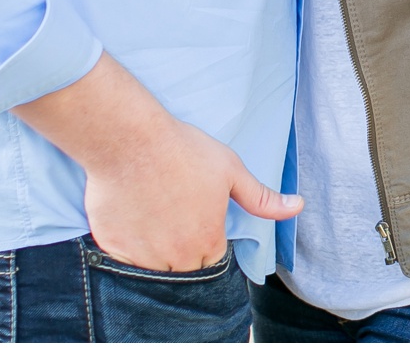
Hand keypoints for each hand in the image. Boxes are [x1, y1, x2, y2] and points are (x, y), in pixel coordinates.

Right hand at [83, 114, 295, 270]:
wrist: (131, 139)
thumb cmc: (183, 150)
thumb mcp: (231, 170)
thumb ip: (262, 199)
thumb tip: (297, 206)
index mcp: (206, 241)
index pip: (212, 261)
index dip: (207, 241)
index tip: (198, 219)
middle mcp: (175, 257)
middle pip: (184, 269)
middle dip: (184, 250)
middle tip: (175, 216)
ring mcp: (141, 256)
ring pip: (154, 270)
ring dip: (156, 254)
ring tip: (155, 217)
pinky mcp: (112, 247)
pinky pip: (123, 261)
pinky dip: (128, 248)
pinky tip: (132, 219)